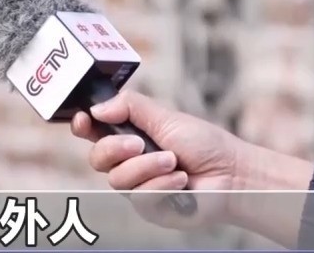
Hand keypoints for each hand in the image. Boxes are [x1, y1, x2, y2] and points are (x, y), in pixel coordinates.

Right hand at [70, 89, 241, 228]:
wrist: (231, 173)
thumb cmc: (203, 144)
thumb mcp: (165, 116)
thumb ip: (130, 106)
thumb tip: (97, 108)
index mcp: (128, 135)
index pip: (93, 132)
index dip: (83, 126)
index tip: (84, 121)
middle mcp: (128, 162)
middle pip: (97, 158)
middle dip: (115, 148)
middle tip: (139, 143)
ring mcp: (137, 186)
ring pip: (117, 179)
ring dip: (147, 167)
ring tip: (174, 161)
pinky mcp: (149, 208)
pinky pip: (139, 197)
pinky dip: (162, 184)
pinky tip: (182, 180)